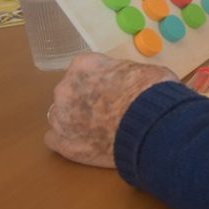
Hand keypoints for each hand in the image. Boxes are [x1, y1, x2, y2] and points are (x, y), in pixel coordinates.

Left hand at [44, 53, 176, 167]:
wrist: (151, 125)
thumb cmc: (152, 92)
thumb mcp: (144, 70)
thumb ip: (126, 75)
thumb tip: (132, 83)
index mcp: (84, 65)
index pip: (86, 67)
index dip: (102, 78)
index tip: (114, 86)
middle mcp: (65, 88)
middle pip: (71, 91)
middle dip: (86, 98)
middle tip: (109, 108)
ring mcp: (61, 117)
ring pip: (61, 115)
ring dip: (75, 119)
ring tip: (99, 129)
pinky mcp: (62, 144)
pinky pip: (55, 139)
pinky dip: (69, 140)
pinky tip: (86, 143)